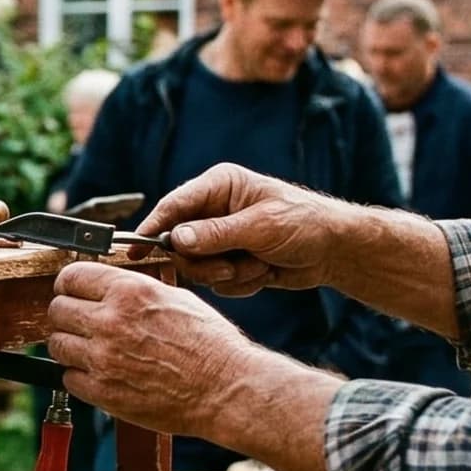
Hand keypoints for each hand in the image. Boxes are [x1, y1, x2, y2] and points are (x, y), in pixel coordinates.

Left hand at [43, 263, 254, 438]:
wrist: (226, 389)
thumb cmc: (211, 345)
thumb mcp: (174, 298)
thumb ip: (133, 291)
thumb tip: (107, 288)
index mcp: (129, 292)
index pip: (71, 276)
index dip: (68, 284)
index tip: (70, 291)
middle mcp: (111, 321)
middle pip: (56, 310)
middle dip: (66, 315)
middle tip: (80, 323)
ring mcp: (103, 358)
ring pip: (57, 344)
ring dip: (70, 346)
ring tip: (91, 350)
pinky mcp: (102, 391)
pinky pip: (68, 378)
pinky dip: (79, 376)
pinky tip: (100, 373)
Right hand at [140, 163, 349, 296]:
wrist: (335, 251)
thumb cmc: (304, 223)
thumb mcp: (260, 226)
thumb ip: (215, 234)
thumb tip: (175, 240)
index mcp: (218, 186)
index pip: (173, 206)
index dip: (152, 229)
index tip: (135, 252)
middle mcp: (212, 211)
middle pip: (179, 243)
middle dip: (204, 262)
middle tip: (229, 268)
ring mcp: (219, 238)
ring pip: (196, 267)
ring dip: (227, 274)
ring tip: (257, 267)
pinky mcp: (228, 261)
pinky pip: (215, 282)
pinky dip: (239, 284)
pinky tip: (264, 273)